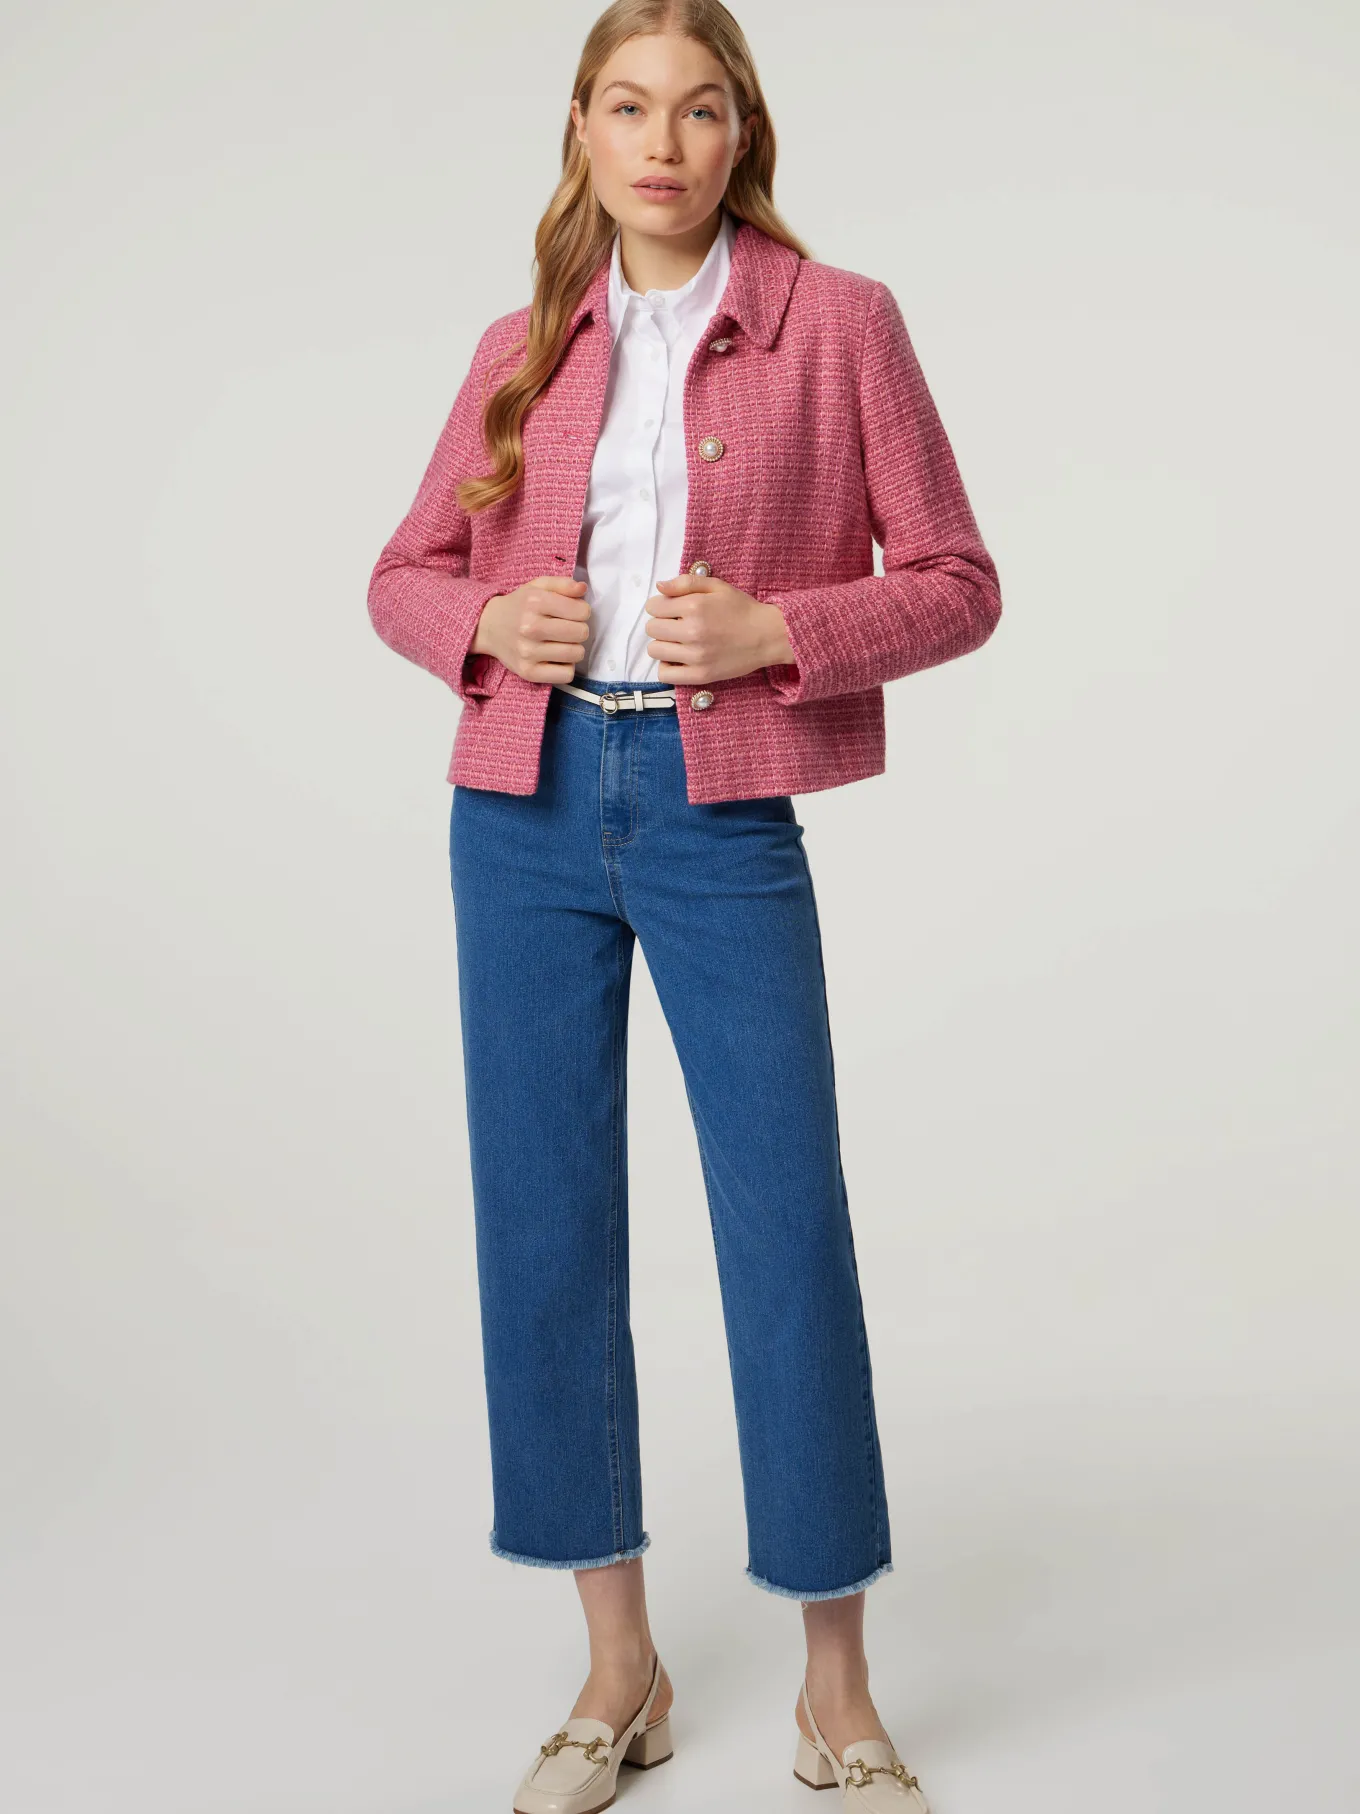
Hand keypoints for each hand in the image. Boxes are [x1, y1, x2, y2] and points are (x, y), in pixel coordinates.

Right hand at [472, 576, 589, 684]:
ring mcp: (528, 652)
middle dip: (579, 629)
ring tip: (561, 643)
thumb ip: (563, 584)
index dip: (582, 611)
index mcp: (535, 602)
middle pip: (581, 633)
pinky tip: (556, 659)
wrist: (488, 627)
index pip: (582, 611)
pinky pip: (566, 675)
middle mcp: (530, 627)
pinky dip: (566, 668)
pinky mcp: (528, 672)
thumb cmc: (519, 606)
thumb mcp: (538, 587)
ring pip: (576, 654)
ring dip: (574, 649)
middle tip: (567, 629)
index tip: (572, 613)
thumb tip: (582, 589)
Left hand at [644, 574, 794, 683]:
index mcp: (694, 606)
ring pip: (655, 651)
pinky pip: (665, 674)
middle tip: (677, 625)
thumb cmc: (742, 609)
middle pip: (652, 629)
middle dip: (661, 624)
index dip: (660, 606)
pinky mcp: (700, 675)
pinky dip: (667, 667)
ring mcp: (695, 656)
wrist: (768, 635)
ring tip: (679, 642)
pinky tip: (679, 659)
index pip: (653, 607)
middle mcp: (692, 631)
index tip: (672, 609)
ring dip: (663, 645)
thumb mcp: (716, 586)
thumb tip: (659, 586)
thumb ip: (686, 582)